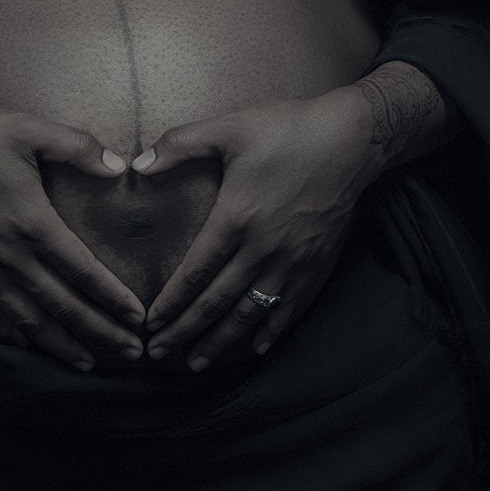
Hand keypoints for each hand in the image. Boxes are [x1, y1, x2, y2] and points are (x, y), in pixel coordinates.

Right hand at [0, 96, 148, 370]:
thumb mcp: (26, 128)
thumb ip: (76, 146)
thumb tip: (120, 166)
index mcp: (32, 223)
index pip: (82, 271)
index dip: (112, 298)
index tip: (137, 317)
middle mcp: (10, 258)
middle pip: (62, 307)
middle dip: (100, 334)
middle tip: (131, 354)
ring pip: (29, 323)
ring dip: (63, 347)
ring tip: (91, 365)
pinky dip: (17, 340)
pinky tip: (33, 348)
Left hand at [131, 87, 382, 370]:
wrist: (351, 140)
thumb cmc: (287, 128)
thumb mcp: (229, 127)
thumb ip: (180, 144)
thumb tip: (137, 165)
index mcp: (236, 218)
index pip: (195, 273)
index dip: (171, 303)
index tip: (150, 324)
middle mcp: (263, 249)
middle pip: (217, 303)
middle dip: (186, 333)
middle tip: (159, 355)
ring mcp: (293, 262)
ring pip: (251, 314)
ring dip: (221, 342)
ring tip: (197, 363)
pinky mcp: (317, 265)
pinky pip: (290, 309)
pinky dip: (270, 332)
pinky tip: (254, 348)